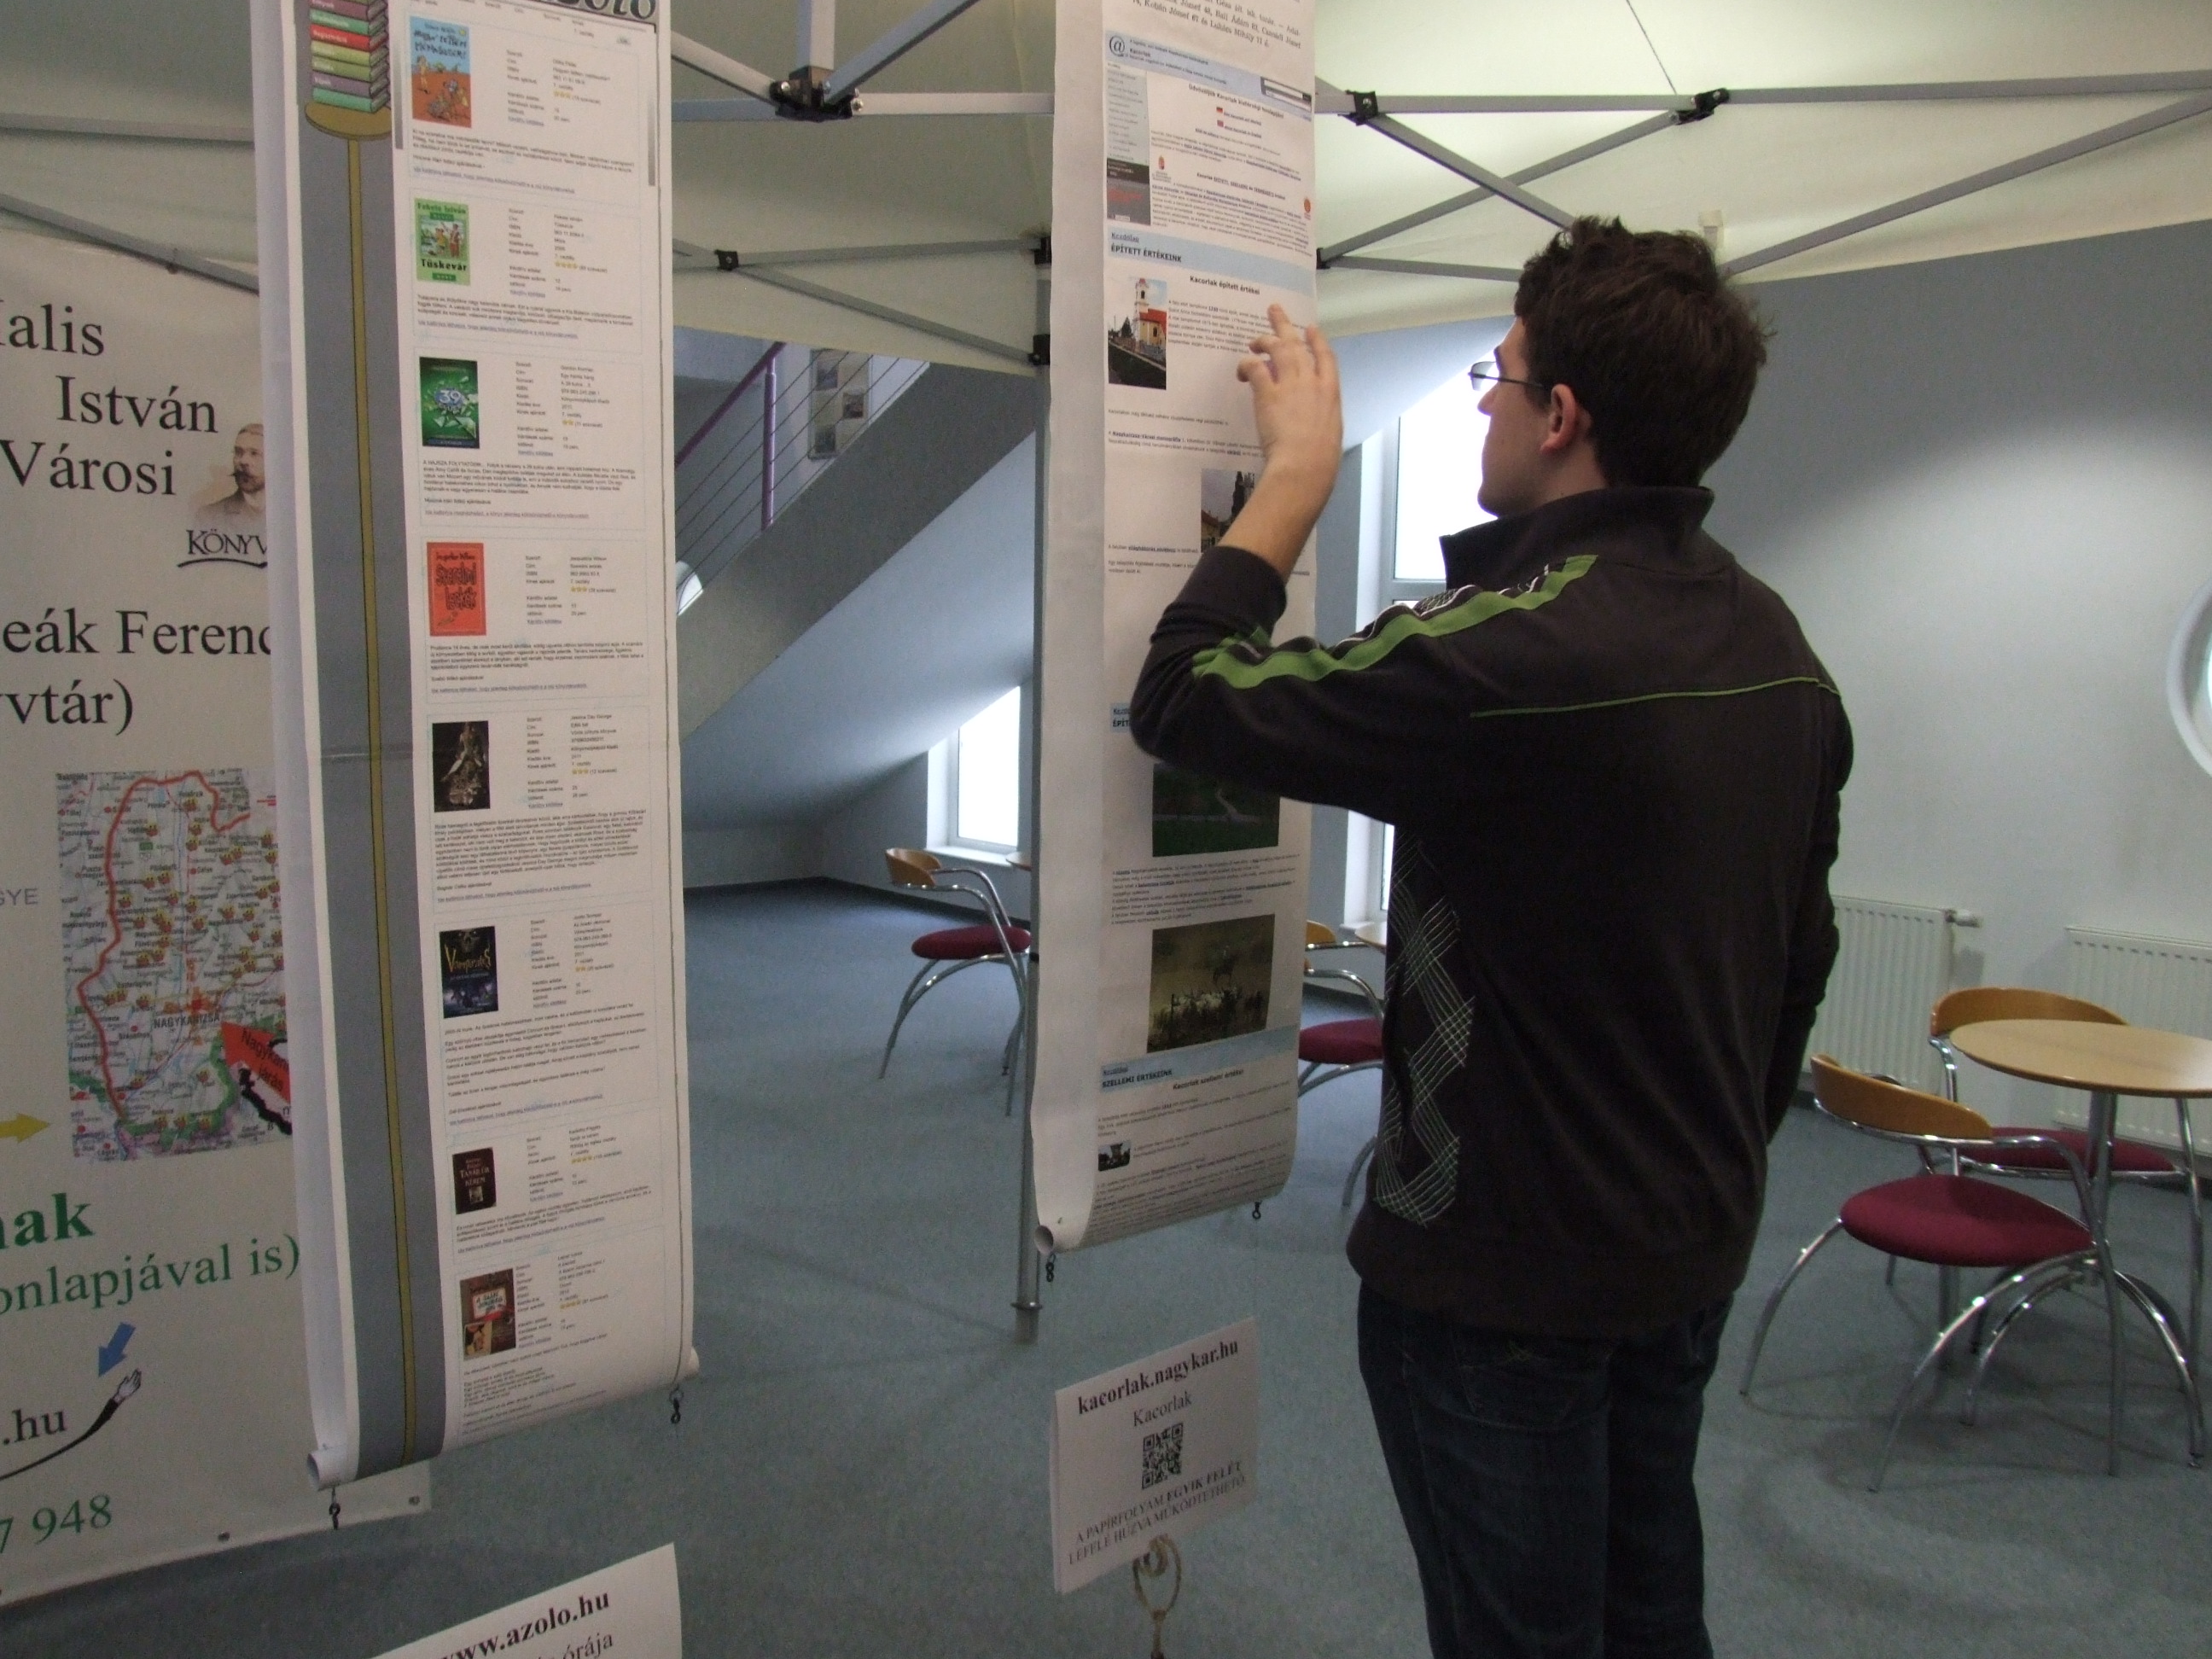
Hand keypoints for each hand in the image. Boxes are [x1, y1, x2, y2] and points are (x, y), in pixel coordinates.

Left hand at [1219, 305, 1341, 577]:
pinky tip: (1241, 370)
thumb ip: (1320, 421)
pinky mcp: (1268, 392)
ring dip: (1263, 340)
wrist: (1306, 467)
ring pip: (1277, 348)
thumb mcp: (1329, 435)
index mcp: (1331, 393)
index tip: (1311, 328)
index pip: (1326, 357)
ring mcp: (1290, 384)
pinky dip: (1247, 364)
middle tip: (1275, 310)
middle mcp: (1312, 382)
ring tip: (1253, 340)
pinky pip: (1255, 367)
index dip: (1317, 340)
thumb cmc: (1320, 463)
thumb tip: (1312, 425)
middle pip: (1298, 344)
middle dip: (1285, 325)